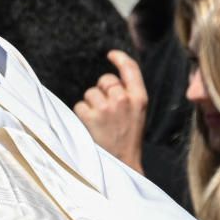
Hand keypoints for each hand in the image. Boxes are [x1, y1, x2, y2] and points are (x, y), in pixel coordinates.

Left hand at [73, 50, 146, 172]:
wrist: (123, 165)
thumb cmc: (128, 140)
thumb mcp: (138, 115)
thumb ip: (129, 96)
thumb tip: (110, 81)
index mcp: (140, 98)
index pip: (131, 69)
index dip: (120, 58)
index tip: (111, 54)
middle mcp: (124, 99)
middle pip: (105, 80)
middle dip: (102, 90)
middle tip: (106, 111)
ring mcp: (107, 108)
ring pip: (90, 93)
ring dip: (90, 105)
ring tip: (99, 122)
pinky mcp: (91, 117)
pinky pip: (80, 105)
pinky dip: (81, 115)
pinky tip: (90, 127)